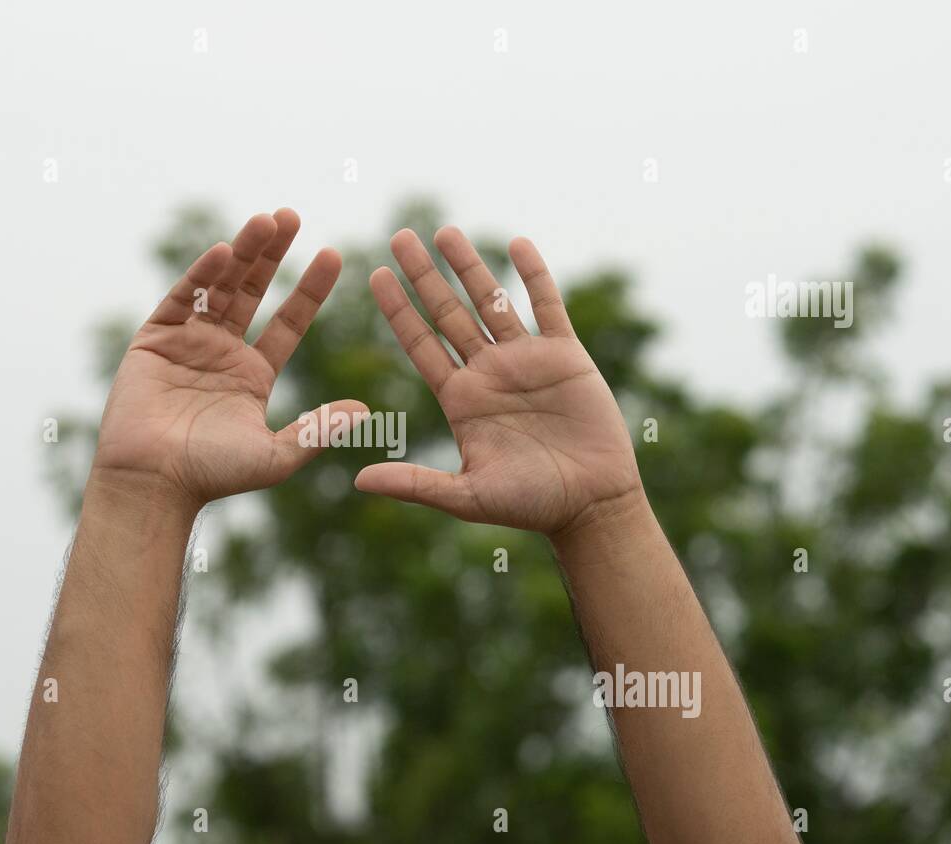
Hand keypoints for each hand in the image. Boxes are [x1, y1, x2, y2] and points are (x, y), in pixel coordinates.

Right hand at [92, 209, 365, 507]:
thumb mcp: (276, 455)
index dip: (310, 288)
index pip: (288, 321)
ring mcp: (188, 342)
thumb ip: (317, 430)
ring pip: (218, 285)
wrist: (153, 483)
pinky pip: (181, 298)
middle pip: (252, 291)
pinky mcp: (154, 339)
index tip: (335, 255)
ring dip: (242, 252)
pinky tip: (224, 251)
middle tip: (292, 215)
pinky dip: (200, 274)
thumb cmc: (213, 475)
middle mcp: (222, 352)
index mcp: (253, 374)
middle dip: (272, 254)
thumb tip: (366, 411)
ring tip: (266, 220)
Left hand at [355, 227, 641, 538]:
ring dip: (470, 266)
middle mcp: (487, 373)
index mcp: (460, 399)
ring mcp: (526, 360)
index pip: (420, 344)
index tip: (374, 274)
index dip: (398, 310)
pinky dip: (534, 274)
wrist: (592, 504)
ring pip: (491, 301)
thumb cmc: (530, 505)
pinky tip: (517, 243)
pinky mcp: (566, 356)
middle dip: (423, 275)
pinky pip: (547, 306)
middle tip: (399, 236)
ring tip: (445, 231)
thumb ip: (416, 484)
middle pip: (448, 313)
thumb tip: (359, 481)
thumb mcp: (466, 496)